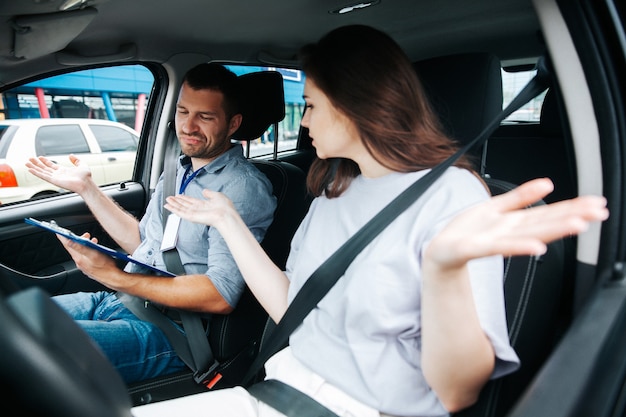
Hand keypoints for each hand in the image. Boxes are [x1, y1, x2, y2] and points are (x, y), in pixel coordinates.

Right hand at [25, 155, 92, 193]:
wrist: (86, 184)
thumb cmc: (86, 177)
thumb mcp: (82, 165)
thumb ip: (76, 160)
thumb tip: (71, 155)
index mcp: (63, 171)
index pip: (51, 165)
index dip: (45, 161)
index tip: (40, 157)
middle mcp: (58, 174)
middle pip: (44, 168)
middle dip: (37, 164)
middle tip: (30, 159)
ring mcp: (55, 178)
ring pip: (42, 172)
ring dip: (34, 168)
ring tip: (27, 163)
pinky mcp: (54, 181)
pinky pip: (43, 176)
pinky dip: (36, 173)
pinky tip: (30, 170)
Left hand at [57, 232, 122, 287]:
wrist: (113, 278)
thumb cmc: (106, 267)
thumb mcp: (93, 254)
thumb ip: (81, 247)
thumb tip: (69, 242)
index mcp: (79, 258)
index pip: (67, 245)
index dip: (62, 237)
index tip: (57, 231)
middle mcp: (80, 263)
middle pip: (75, 249)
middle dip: (78, 239)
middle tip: (85, 234)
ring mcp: (85, 266)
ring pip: (82, 253)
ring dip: (85, 245)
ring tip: (92, 240)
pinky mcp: (90, 268)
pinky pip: (86, 257)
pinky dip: (89, 251)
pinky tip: (96, 250)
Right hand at [165, 189, 235, 226]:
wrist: (226, 215)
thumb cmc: (225, 207)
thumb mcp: (217, 196)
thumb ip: (209, 193)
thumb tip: (204, 191)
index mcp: (205, 205)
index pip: (192, 201)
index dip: (185, 198)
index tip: (179, 195)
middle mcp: (199, 210)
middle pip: (185, 204)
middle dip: (177, 201)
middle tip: (170, 197)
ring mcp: (195, 214)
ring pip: (181, 208)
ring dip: (173, 204)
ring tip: (167, 200)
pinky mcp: (192, 217)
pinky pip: (180, 212)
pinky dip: (174, 209)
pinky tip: (168, 206)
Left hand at [425, 178, 608, 269]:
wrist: (440, 252)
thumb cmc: (466, 231)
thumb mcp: (494, 207)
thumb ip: (520, 197)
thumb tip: (548, 184)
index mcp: (513, 222)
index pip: (548, 212)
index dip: (573, 207)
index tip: (597, 204)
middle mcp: (508, 233)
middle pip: (544, 223)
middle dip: (571, 217)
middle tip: (597, 214)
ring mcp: (493, 241)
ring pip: (528, 234)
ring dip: (553, 230)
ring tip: (577, 225)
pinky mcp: (473, 248)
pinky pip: (497, 246)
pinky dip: (517, 246)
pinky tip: (536, 247)